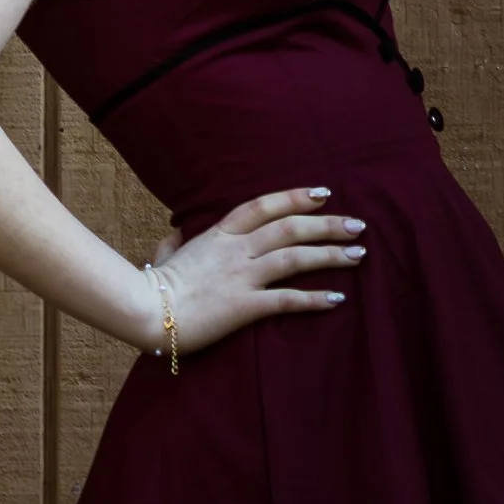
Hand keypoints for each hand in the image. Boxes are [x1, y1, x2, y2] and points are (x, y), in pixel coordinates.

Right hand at [143, 187, 367, 355]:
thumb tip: (177, 236)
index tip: (323, 193)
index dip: (294, 197)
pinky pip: (286, 300)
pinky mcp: (244, 306)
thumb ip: (176, 242)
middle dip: (326, 224)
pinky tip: (337, 299)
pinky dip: (314, 299)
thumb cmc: (154, 283)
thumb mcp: (165, 253)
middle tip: (357, 225)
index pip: (263, 207)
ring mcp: (240, 276)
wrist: (145, 309)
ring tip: (357, 255)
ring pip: (293, 257)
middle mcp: (235, 250)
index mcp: (219, 234)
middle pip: (288, 228)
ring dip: (329, 255)